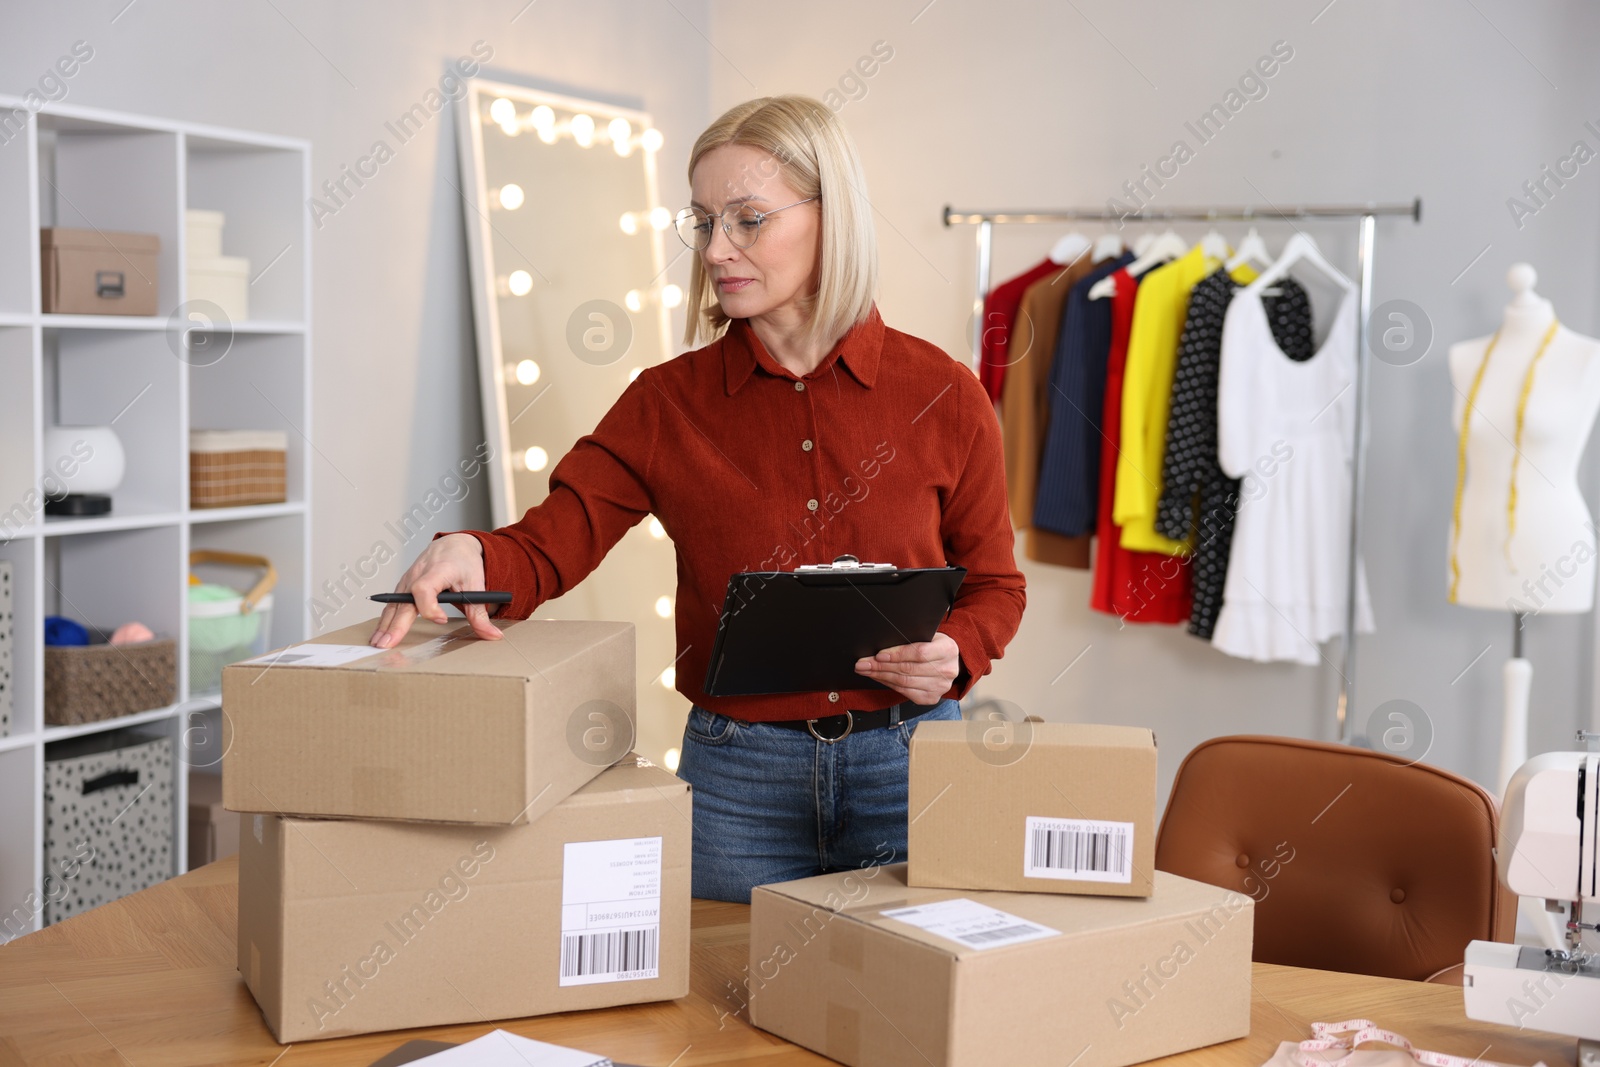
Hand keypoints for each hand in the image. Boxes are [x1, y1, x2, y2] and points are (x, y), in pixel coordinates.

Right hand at [370, 533, 502, 647]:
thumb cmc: (465, 562)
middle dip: (395, 624)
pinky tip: (380, 633)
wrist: (454, 545)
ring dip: (384, 624)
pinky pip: (392, 603)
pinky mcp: (403, 585)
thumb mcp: (478, 585)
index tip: (442, 619)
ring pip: (394, 603)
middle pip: (403, 601)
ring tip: (377, 643)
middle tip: (388, 644)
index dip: (430, 606)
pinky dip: (385, 618)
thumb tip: (493, 636)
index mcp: (438, 570)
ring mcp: (408, 579)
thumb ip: (481, 613)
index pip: (425, 588)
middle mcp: (418, 573)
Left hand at [854, 631, 959, 704]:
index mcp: (947, 650)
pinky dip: (889, 684)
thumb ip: (912, 638)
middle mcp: (946, 670)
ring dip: (881, 676)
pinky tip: (879, 678)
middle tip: (863, 663)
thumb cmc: (935, 646)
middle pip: (908, 669)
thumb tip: (883, 644)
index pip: (919, 653)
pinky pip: (905, 692)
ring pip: (904, 682)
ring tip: (866, 670)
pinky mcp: (931, 698)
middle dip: (881, 666)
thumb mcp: (929, 636)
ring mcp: (940, 686)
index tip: (878, 655)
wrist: (949, 662)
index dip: (897, 654)